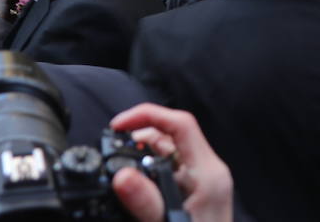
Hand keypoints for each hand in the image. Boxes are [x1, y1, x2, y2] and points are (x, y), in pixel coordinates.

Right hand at [111, 104, 231, 221]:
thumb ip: (146, 203)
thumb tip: (121, 176)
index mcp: (207, 174)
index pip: (180, 124)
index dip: (147, 115)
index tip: (118, 126)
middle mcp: (207, 174)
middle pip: (170, 136)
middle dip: (139, 138)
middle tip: (112, 151)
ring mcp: (202, 186)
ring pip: (167, 154)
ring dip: (141, 156)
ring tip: (117, 171)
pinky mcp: (194, 198)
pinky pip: (168, 173)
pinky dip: (147, 174)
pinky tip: (132, 189)